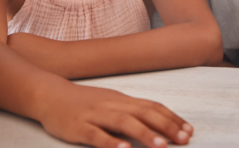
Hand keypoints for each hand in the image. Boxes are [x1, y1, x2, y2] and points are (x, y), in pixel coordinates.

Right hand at [36, 81, 192, 147]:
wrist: (49, 95)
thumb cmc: (84, 102)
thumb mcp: (111, 103)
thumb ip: (131, 112)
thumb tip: (157, 124)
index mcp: (123, 100)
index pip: (153, 107)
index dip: (172, 118)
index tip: (189, 130)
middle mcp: (113, 105)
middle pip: (145, 113)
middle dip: (167, 126)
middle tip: (185, 139)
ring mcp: (95, 115)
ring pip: (124, 123)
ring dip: (145, 134)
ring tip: (162, 146)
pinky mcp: (79, 127)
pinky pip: (96, 135)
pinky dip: (111, 142)